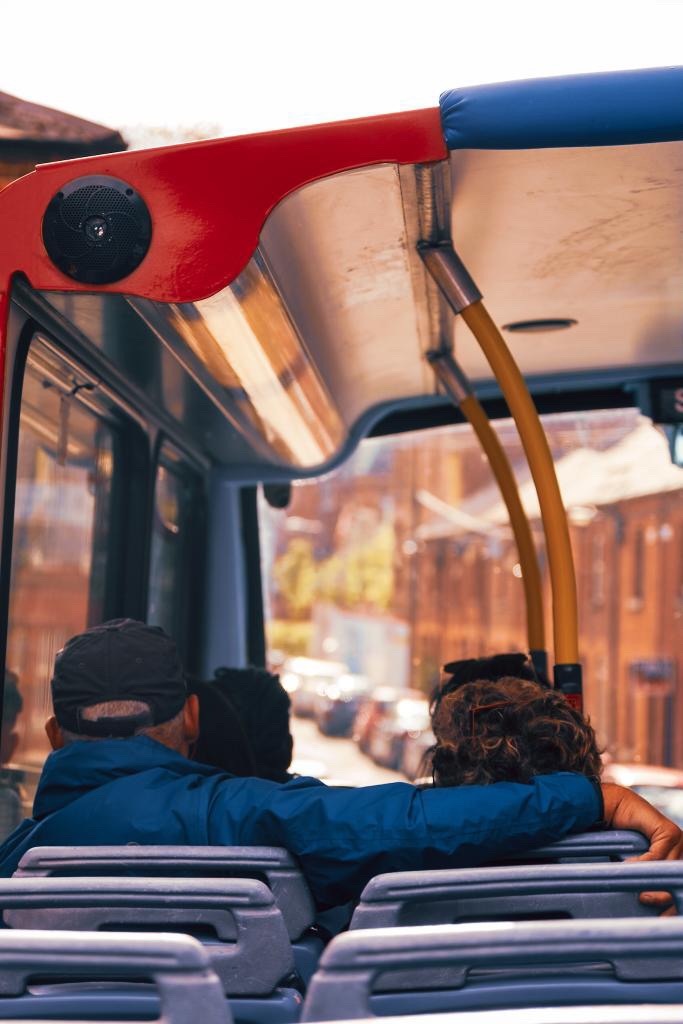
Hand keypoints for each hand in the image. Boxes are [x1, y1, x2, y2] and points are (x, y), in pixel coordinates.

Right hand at [601, 782, 682, 913]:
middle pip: (679, 879)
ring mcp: (677, 839)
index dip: (673, 903)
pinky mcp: (668, 832)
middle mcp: (681, 847)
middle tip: (650, 907)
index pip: (678, 882)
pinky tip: (627, 865)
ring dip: (656, 886)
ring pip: (670, 871)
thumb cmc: (620, 836)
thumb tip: (643, 903)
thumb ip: (643, 877)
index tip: (662, 917)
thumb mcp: (636, 863)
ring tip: (640, 895)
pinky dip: (644, 864)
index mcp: (676, 856)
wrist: (610, 807)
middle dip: (668, 899)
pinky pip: (659, 856)